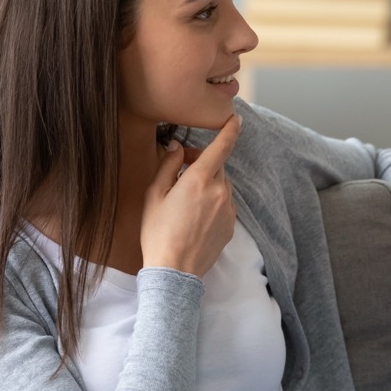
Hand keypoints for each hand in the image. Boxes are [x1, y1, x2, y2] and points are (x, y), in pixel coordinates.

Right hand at [140, 114, 239, 276]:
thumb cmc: (158, 232)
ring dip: (208, 185)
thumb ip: (168, 166)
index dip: (230, 130)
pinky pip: (224, 205)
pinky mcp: (231, 225)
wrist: (174, 271)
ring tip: (184, 201)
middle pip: (217, 167)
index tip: (236, 119)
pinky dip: (213, 204)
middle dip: (202, 164)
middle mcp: (220, 192)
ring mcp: (229, 210)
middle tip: (181, 171)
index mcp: (200, 180)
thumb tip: (178, 148)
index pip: (221, 147)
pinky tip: (194, 218)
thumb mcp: (154, 195)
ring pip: (221, 186)